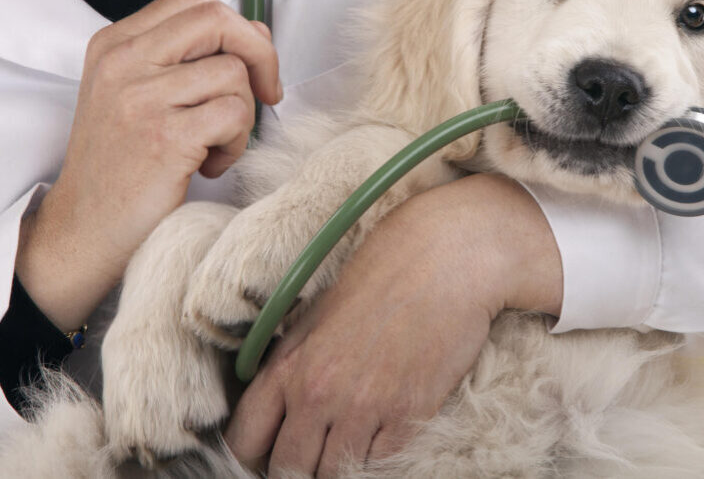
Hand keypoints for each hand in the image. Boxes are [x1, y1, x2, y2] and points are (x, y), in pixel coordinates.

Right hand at [16, 0, 280, 330]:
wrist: (85, 229)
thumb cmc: (123, 164)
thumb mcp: (140, 95)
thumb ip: (188, 58)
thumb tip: (256, 31)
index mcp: (116, 44)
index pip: (195, 0)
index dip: (238, 27)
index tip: (251, 65)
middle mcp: (124, 62)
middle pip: (218, 20)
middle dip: (260, 55)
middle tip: (266, 94)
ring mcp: (141, 97)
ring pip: (235, 73)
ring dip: (243, 115)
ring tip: (215, 145)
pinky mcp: (164, 136)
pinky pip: (235, 115)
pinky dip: (237, 144)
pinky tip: (210, 164)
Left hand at [224, 174, 562, 477]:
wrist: (446, 259)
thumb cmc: (383, 275)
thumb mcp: (318, 315)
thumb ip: (293, 364)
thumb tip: (280, 406)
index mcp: (289, 366)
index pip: (246, 441)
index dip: (256, 455)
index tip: (273, 452)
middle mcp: (319, 393)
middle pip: (289, 469)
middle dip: (299, 467)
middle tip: (316, 452)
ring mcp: (365, 408)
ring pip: (335, 474)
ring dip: (340, 463)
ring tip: (352, 441)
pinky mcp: (409, 415)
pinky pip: (381, 464)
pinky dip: (379, 455)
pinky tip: (384, 430)